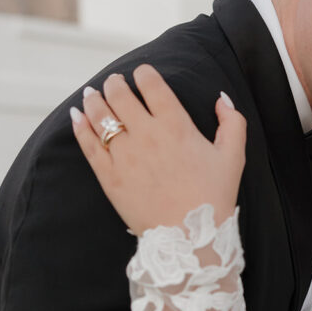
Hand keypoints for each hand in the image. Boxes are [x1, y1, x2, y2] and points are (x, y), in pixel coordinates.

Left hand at [71, 64, 245, 234]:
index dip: (144, 73)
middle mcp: (147, 135)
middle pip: (120, 95)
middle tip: (115, 82)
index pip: (153, 86)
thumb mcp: (233, 157)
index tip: (142, 73)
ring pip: (100, 116)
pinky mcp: (109, 176)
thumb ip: (232, 123)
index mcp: (176, 126)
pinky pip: (89, 144)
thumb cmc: (214, 197)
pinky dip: (80, 127)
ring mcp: (125, 155)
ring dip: (94, 99)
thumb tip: (221, 99)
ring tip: (92, 94)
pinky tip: (77, 117)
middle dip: (116, 83)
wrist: (189, 237)